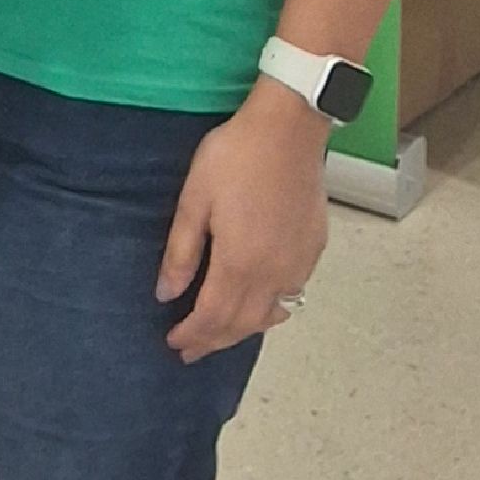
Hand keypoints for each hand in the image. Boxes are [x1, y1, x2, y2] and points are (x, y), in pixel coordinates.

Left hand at [155, 85, 330, 361]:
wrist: (288, 129)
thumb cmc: (235, 157)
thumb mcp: (194, 200)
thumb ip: (181, 252)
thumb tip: (166, 293)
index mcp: (240, 262)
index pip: (212, 316)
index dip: (192, 335)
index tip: (173, 344)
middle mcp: (274, 272)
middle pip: (242, 324)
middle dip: (214, 341)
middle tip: (190, 351)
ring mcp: (299, 262)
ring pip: (270, 315)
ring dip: (242, 331)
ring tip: (219, 336)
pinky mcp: (314, 249)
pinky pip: (291, 295)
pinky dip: (270, 311)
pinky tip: (259, 307)